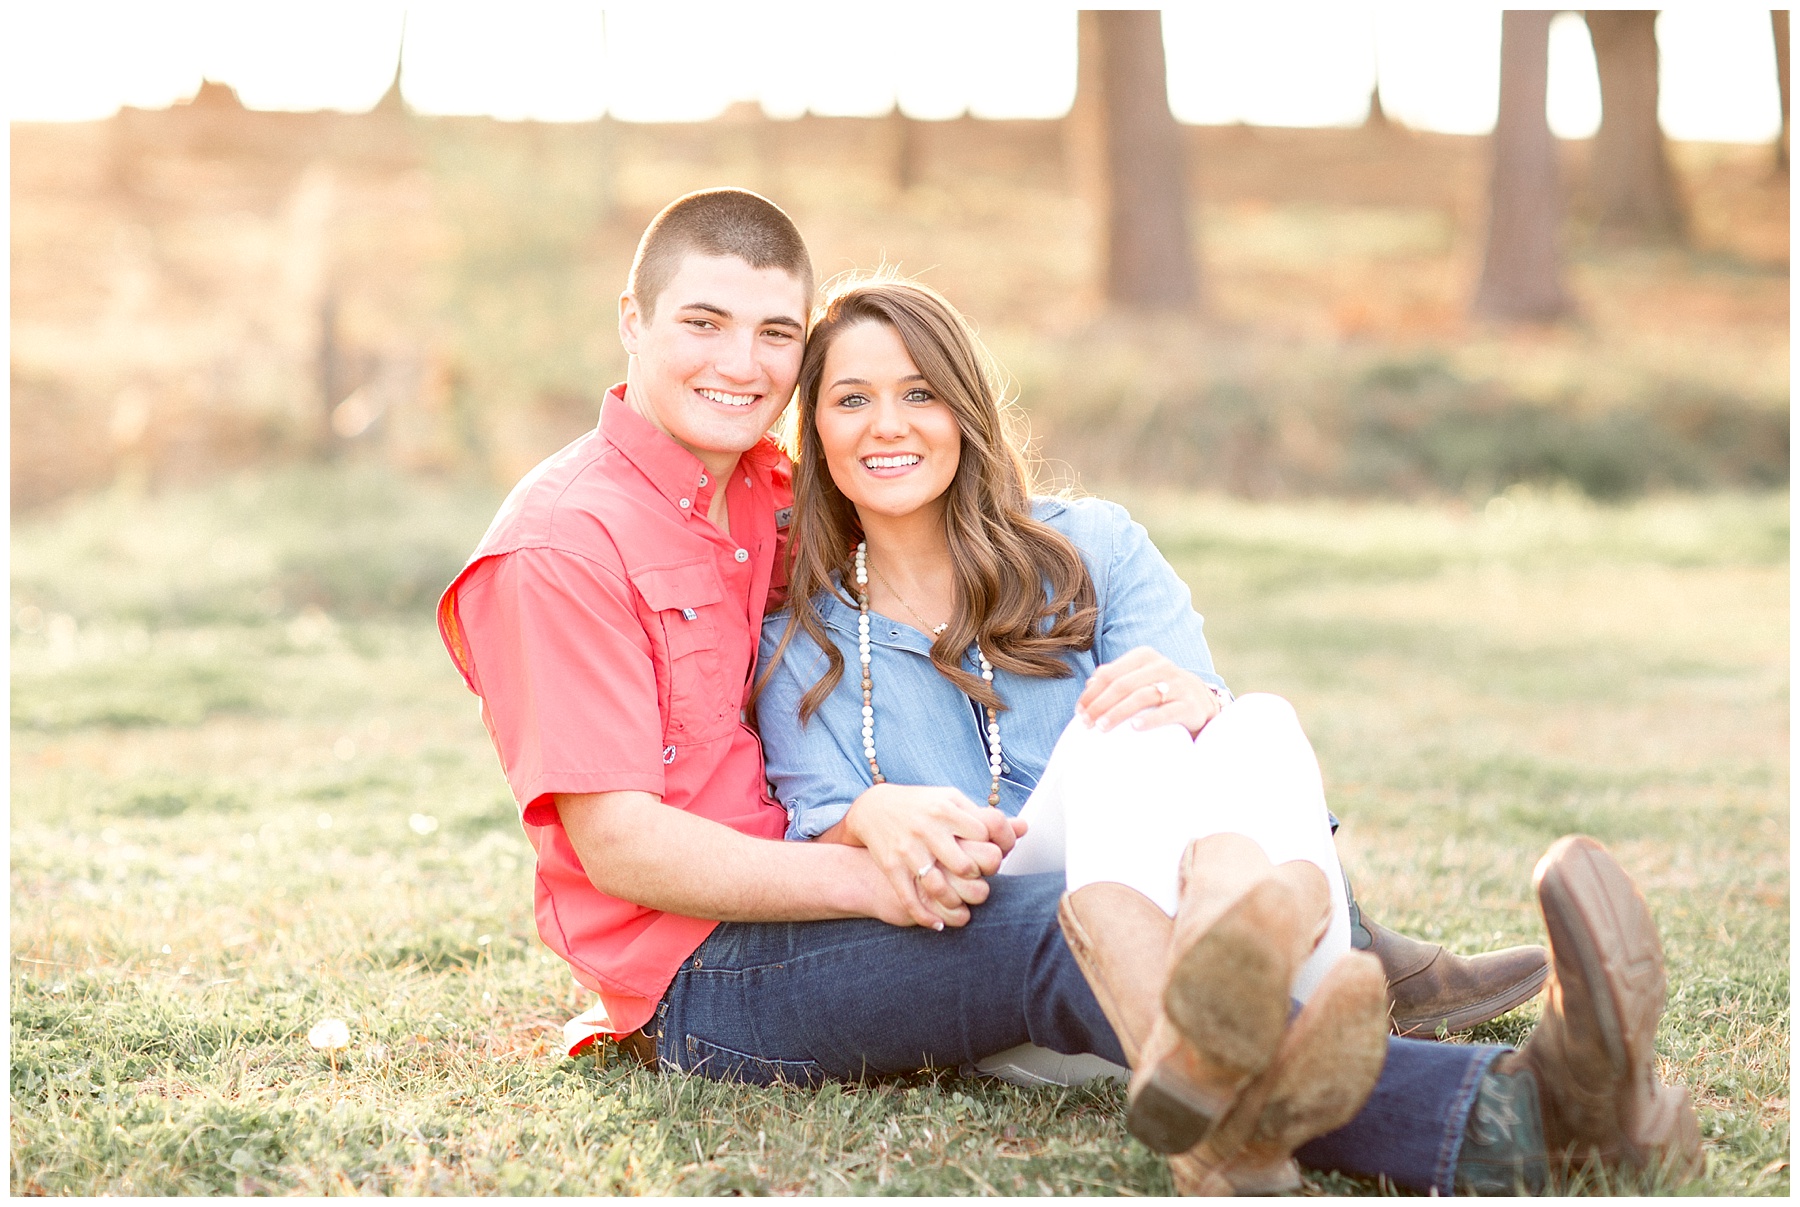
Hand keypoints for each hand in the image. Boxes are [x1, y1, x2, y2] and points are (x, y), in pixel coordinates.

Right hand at [841, 784, 1024, 928]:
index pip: (987, 833)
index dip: (1001, 846)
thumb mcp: (952, 802)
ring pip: (939, 888)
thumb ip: (986, 816)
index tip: (1000, 853)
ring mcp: (909, 849)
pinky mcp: (892, 867)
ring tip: (960, 904)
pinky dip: (926, 917)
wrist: (873, 808)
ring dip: (955, 902)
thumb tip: (1024, 828)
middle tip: (979, 878)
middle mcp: (928, 829)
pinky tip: (938, 924)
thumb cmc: (922, 805)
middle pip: (967, 865)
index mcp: (947, 810)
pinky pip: (911, 899)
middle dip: (979, 877)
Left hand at [1076, 646, 1223, 737]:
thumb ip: (1114, 678)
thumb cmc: (1160, 690)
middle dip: (1100, 705)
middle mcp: (1161, 666)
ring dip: (1118, 713)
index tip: (1079, 712)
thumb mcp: (1138, 678)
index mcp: (1144, 656)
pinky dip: (1150, 720)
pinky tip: (1134, 728)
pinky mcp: (1190, 705)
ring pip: (1142, 696)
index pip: (1109, 673)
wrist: (1202, 702)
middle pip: (1122, 685)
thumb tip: (1089, 685)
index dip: (1091, 693)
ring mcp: (1178, 685)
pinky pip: (1167, 712)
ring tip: (1102, 728)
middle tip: (1086, 724)